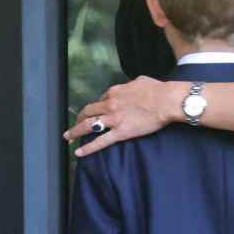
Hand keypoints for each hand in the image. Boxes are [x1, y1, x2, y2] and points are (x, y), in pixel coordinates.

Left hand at [64, 77, 186, 156]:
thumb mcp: (140, 81)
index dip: (99, 106)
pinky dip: (88, 148)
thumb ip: (130, 86)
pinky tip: (79, 153)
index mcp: (114, 92)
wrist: (166, 101)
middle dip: (79, 118)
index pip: (102, 99)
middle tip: (75, 124)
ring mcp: (113, 119)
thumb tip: (131, 88)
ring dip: (75, 131)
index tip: (98, 111)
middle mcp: (110, 104)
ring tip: (68, 137)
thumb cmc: (157, 90)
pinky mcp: (120, 132)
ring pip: (88, 125)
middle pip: (88, 111)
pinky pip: (100, 142)